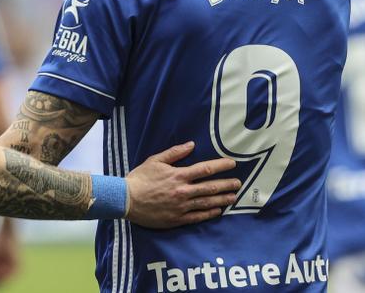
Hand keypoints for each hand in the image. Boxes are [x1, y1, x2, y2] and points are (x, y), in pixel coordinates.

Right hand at [125, 142, 239, 228]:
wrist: (126, 200)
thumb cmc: (140, 179)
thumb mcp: (155, 160)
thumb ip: (175, 152)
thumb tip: (191, 144)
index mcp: (178, 175)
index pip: (205, 169)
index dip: (221, 166)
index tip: (232, 164)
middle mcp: (183, 191)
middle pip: (210, 187)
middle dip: (226, 184)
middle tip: (238, 183)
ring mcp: (181, 206)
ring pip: (207, 202)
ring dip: (222, 199)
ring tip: (234, 197)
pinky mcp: (177, 218)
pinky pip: (197, 216)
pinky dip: (209, 213)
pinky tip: (218, 211)